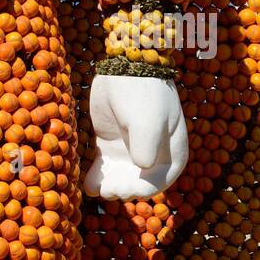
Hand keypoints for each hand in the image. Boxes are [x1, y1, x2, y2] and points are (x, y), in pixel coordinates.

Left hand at [84, 74, 187, 199]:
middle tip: (106, 191)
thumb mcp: (147, 118)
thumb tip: (143, 166)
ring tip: (96, 189)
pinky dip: (97, 177)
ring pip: (119, 178)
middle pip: (137, 183)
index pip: (159, 181)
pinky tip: (88, 185)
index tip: (124, 190)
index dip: (141, 189)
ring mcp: (130, 150)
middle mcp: (152, 155)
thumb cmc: (141, 93)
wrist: (123, 68)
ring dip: (108, 186)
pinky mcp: (111, 144)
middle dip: (122, 190)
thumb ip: (146, 144)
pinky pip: (105, 167)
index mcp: (171, 152)